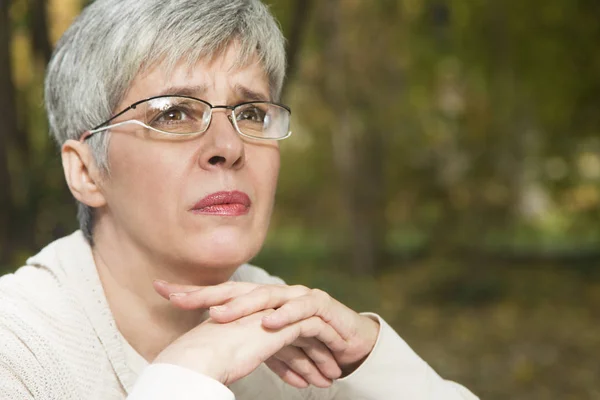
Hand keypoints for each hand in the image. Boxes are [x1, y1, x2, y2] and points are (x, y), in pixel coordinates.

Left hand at [155, 281, 379, 375]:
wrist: (348, 342)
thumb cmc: (306, 340)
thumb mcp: (270, 344)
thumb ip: (246, 341)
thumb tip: (210, 350)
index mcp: (262, 301)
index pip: (223, 295)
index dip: (193, 293)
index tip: (161, 290)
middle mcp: (277, 294)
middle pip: (238, 291)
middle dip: (208, 295)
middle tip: (179, 300)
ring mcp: (299, 297)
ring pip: (266, 299)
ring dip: (241, 308)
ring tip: (216, 316)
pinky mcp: (322, 308)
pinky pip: (301, 313)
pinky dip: (286, 318)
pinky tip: (269, 325)